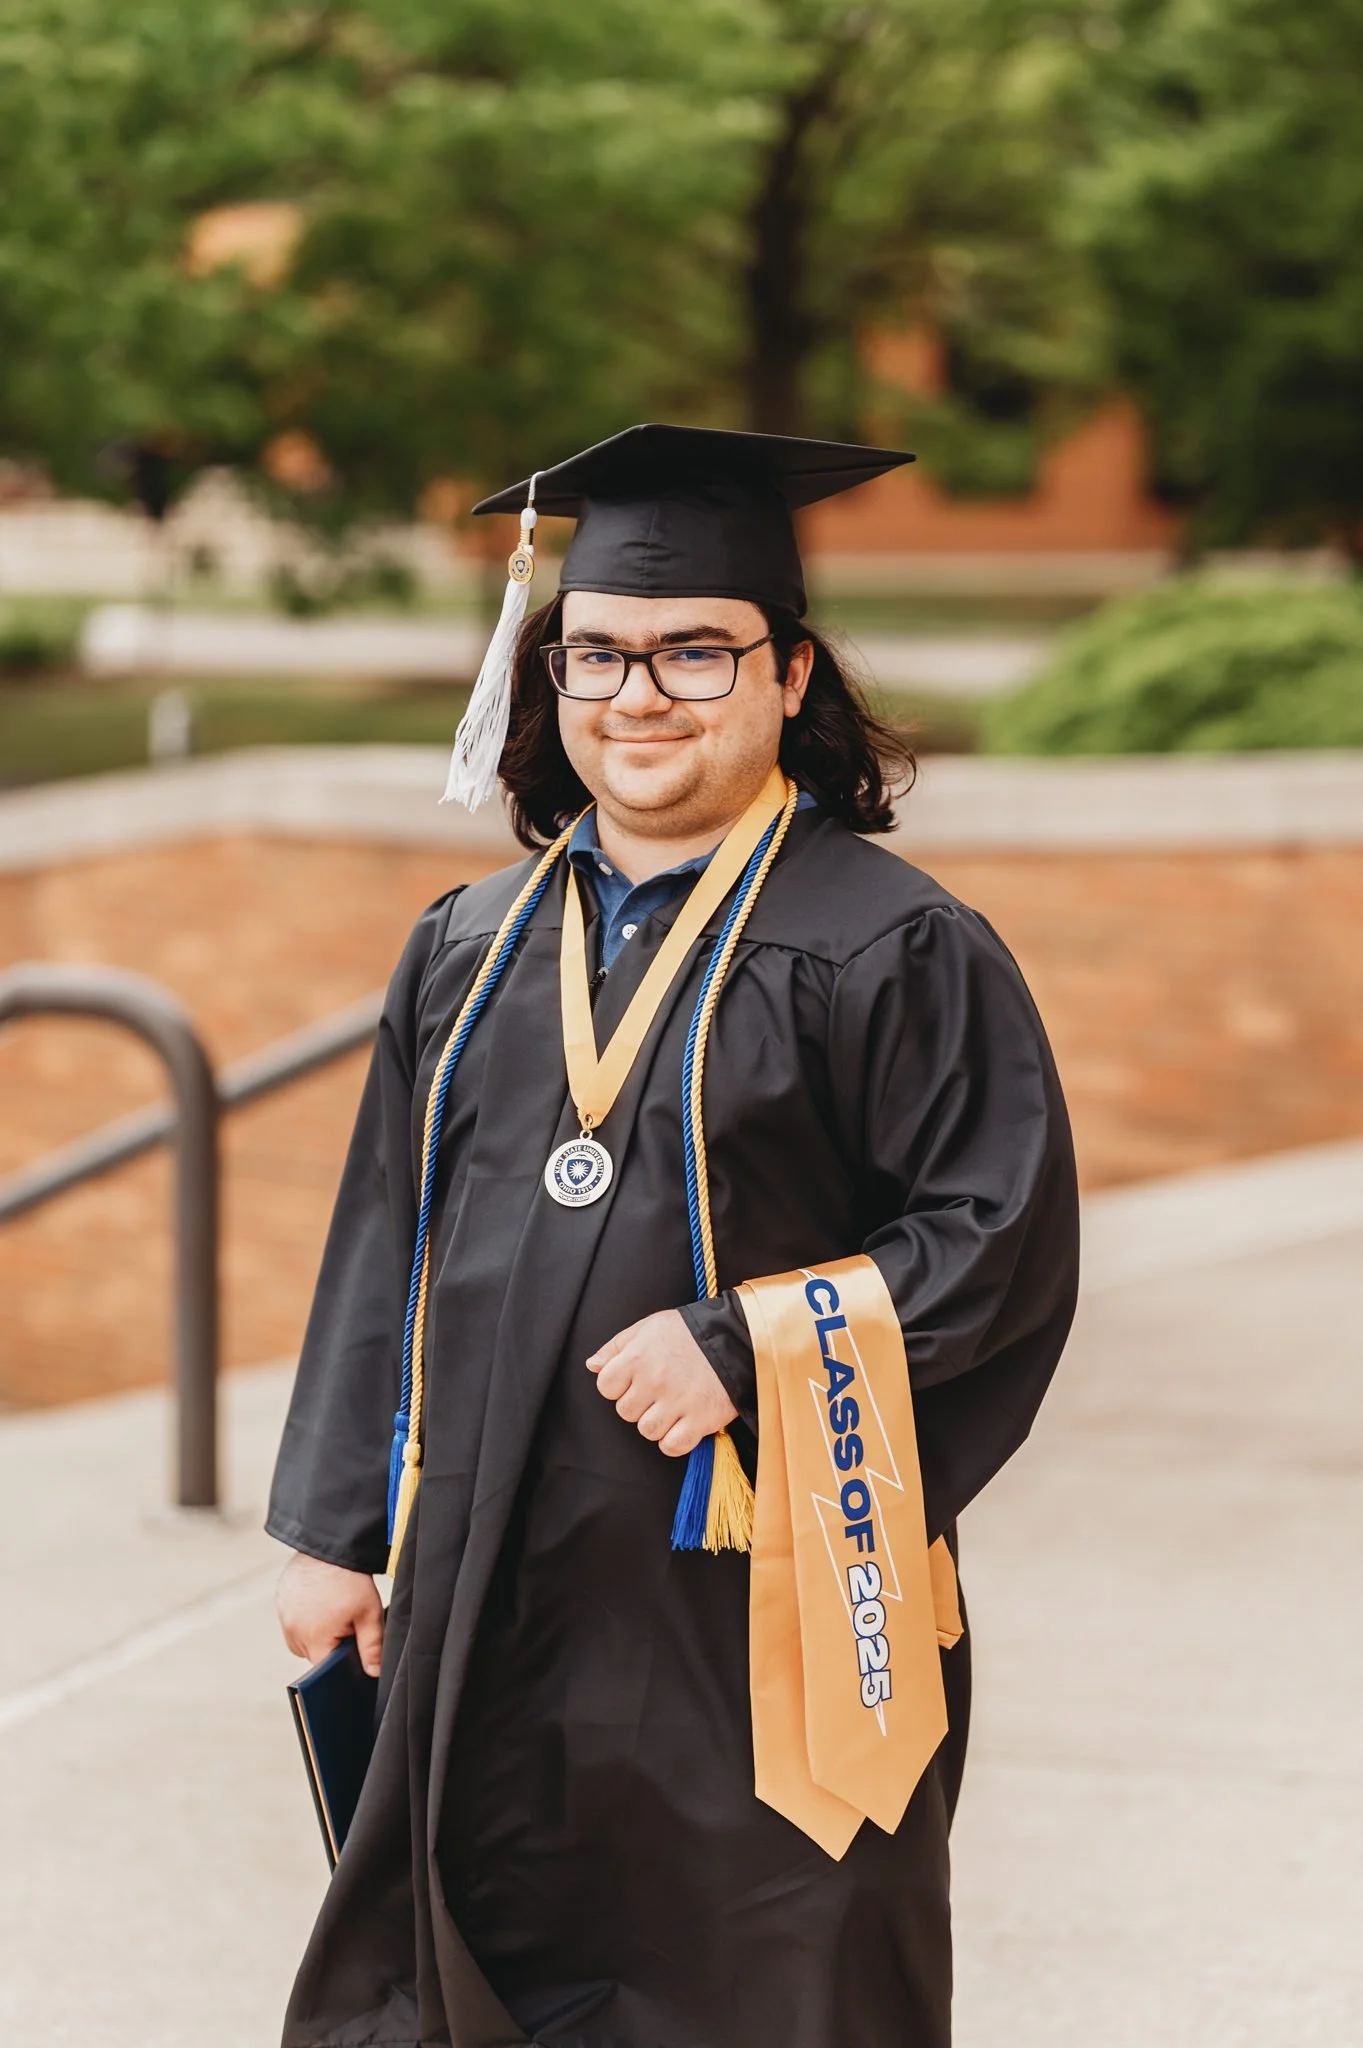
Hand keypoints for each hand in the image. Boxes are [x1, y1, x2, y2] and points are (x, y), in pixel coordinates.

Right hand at [276, 1552, 385, 1676]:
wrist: (328, 1544)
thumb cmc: (349, 1579)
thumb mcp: (368, 1613)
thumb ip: (371, 1646)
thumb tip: (373, 1673)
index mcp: (313, 1638)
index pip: (324, 1671)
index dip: (340, 1664)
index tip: (352, 1649)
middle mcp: (292, 1631)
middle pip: (313, 1654)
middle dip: (330, 1645)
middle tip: (346, 1622)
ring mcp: (283, 1615)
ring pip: (302, 1639)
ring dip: (316, 1632)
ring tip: (332, 1610)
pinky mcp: (280, 1601)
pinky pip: (294, 1621)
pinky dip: (306, 1617)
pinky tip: (321, 1601)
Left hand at [586, 1309, 737, 1456]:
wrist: (736, 1338)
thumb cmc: (689, 1332)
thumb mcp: (649, 1326)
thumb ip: (617, 1346)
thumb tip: (592, 1365)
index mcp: (637, 1357)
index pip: (606, 1386)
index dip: (618, 1385)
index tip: (635, 1380)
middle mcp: (654, 1381)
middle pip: (626, 1412)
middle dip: (639, 1403)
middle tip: (659, 1391)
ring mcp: (677, 1403)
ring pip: (647, 1430)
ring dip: (657, 1423)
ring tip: (673, 1406)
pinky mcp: (699, 1421)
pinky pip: (671, 1446)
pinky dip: (675, 1441)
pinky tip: (683, 1424)